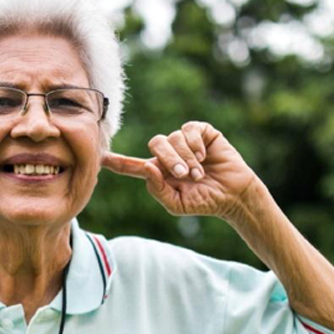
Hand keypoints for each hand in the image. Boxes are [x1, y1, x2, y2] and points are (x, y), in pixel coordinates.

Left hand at [102, 121, 261, 220]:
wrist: (232, 194)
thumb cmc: (204, 201)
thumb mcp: (177, 204)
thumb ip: (158, 190)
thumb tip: (147, 168)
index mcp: (158, 172)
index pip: (133, 166)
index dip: (117, 162)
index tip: (101, 158)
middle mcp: (168, 154)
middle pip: (155, 145)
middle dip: (169, 160)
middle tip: (184, 176)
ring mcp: (185, 141)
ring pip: (173, 138)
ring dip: (186, 157)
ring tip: (199, 173)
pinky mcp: (201, 132)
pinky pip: (189, 130)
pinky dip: (196, 144)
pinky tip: (205, 156)